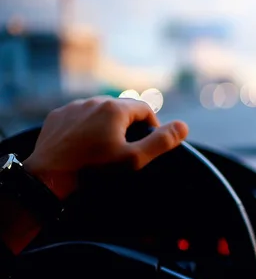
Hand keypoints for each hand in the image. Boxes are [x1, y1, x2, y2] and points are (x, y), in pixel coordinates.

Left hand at [23, 96, 188, 199]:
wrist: (49, 177)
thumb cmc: (94, 170)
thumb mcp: (134, 159)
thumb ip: (161, 142)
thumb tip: (184, 126)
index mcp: (115, 108)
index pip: (145, 109)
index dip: (152, 126)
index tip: (148, 144)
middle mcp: (94, 101)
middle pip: (122, 108)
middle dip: (129, 125)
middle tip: (127, 149)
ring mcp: (73, 107)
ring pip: (100, 111)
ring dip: (107, 124)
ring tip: (105, 148)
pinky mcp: (58, 116)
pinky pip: (79, 116)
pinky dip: (86, 127)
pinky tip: (85, 146)